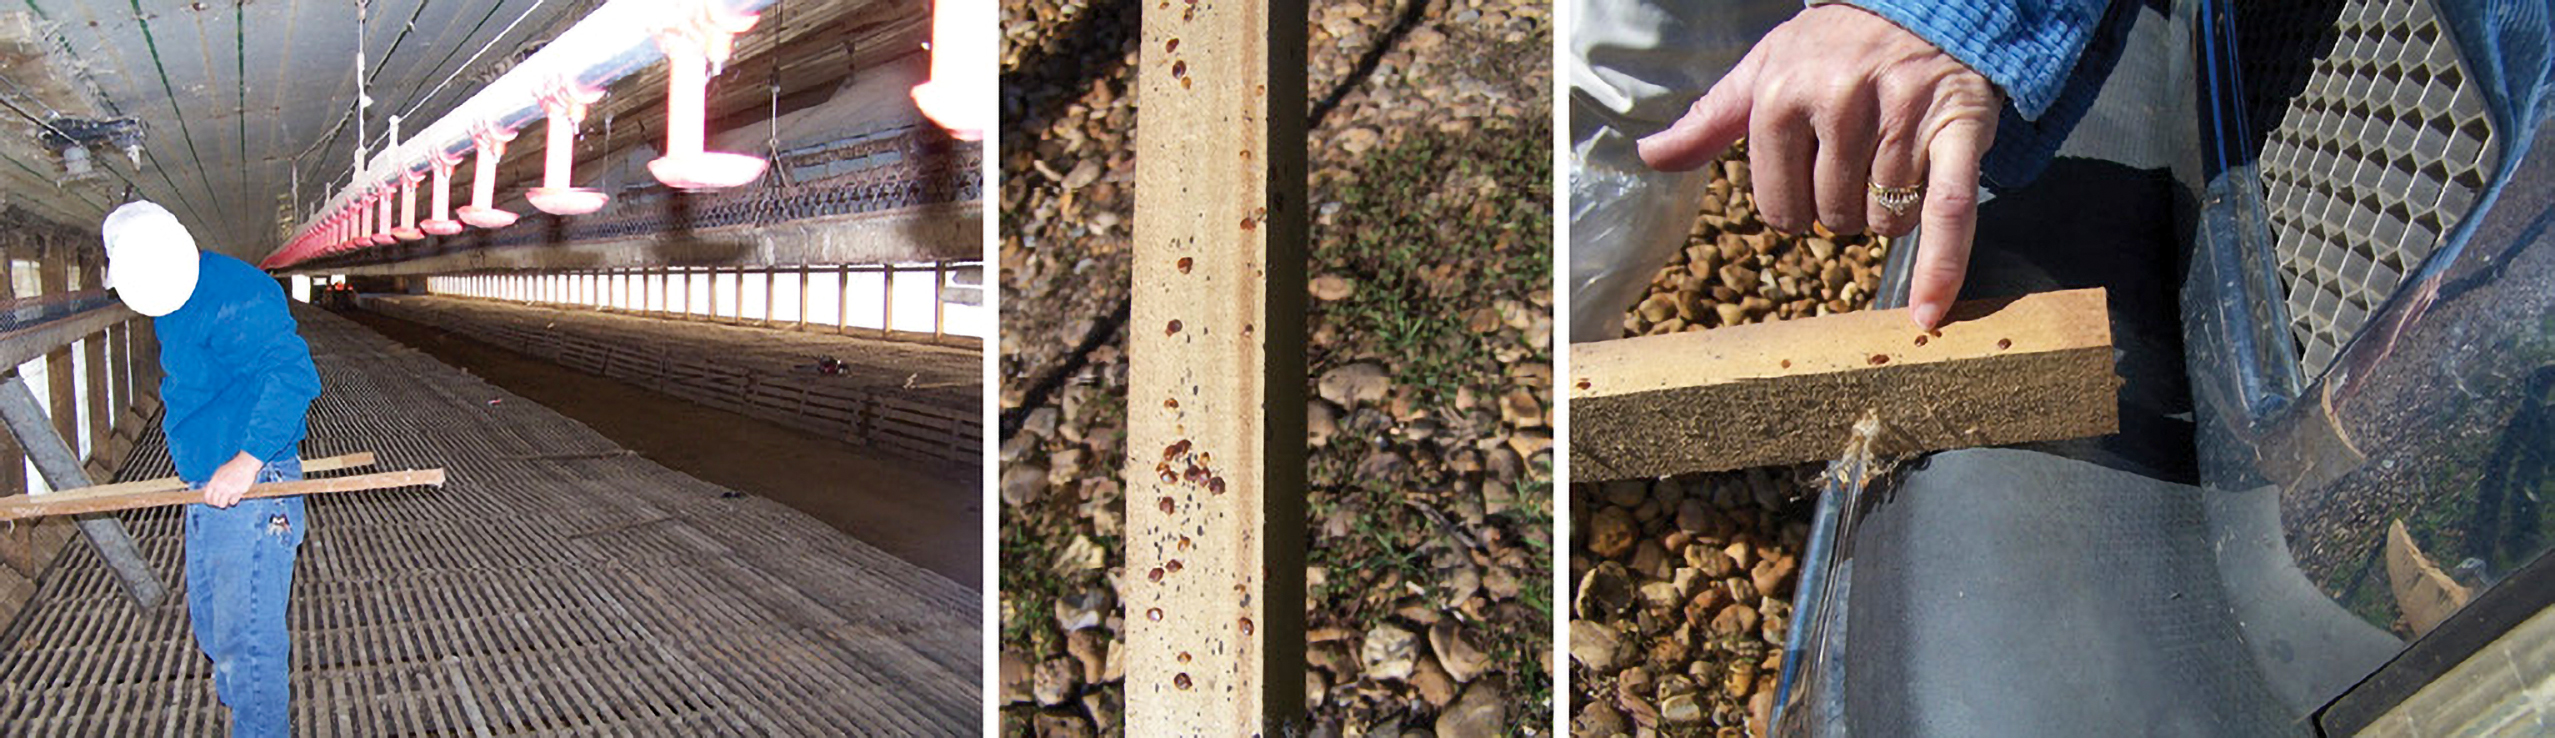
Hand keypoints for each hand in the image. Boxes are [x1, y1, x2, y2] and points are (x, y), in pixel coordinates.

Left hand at [204, 452, 261, 507]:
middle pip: (214, 501)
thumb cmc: (232, 467)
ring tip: (226, 502)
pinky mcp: (238, 492)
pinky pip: (233, 502)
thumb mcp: (219, 473)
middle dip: (216, 503)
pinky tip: (234, 497)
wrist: (245, 464)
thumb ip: (214, 482)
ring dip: (223, 504)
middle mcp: (220, 487)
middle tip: (219, 503)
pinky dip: (232, 501)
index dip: (208, 501)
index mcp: (214, 482)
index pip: (207, 496)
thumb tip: (210, 491)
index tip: (210, 502)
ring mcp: (229, 490)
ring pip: (222, 504)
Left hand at [1636, 4, 2000, 328]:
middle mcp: (1839, 104)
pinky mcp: (1958, 129)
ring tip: (1894, 160)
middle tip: (1856, 162)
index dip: (1795, 206)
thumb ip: (1710, 121)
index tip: (1810, 177)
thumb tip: (1650, 155)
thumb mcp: (1763, 70)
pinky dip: (1942, 266)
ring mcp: (1901, 117)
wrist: (1921, 5)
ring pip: (1884, 221)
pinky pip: (1949, 211)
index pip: (1778, 207)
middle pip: (1832, 216)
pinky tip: (1928, 313)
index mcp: (1782, 97)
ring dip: (1889, 211)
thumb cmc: (1832, 46)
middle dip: (1842, 205)